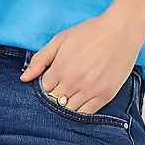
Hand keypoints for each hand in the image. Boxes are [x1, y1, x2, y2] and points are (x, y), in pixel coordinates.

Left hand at [19, 10, 144, 113]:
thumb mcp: (60, 39)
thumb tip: (24, 79)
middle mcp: (73, 82)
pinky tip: (79, 103)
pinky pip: (87, 114)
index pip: (43, 89)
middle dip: (53, 97)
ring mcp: (89, 91)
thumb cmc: (90, 32)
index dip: (44, 87)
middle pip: (54, 101)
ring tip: (69, 95)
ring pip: (69, 110)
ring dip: (65, 105)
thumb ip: (40, 59)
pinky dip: (80, 111)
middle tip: (59, 88)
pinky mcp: (104, 96)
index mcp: (60, 69)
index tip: (49, 82)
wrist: (120, 31)